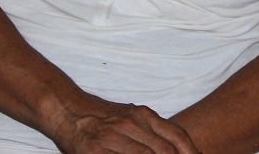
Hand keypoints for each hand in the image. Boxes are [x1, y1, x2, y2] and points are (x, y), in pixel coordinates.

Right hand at [51, 99, 200, 153]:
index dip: (191, 152)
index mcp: (143, 115)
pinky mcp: (96, 151)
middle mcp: (131, 124)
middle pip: (165, 151)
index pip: (176, 136)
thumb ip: (152, 131)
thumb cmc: (102, 118)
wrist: (68, 110)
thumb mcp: (131, 117)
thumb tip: (175, 147)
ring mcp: (113, 138)